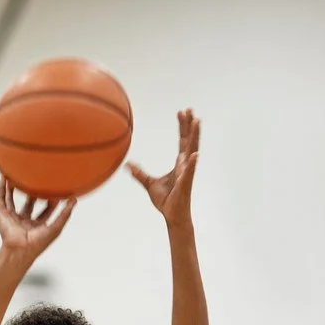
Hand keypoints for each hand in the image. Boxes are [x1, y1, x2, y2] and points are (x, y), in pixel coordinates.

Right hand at [0, 178, 75, 261]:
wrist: (21, 249)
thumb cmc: (37, 244)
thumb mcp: (56, 227)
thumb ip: (65, 214)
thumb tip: (74, 201)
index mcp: (36, 226)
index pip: (45, 211)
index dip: (51, 201)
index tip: (56, 190)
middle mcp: (24, 222)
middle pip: (29, 204)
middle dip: (33, 193)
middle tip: (39, 181)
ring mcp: (12, 218)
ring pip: (12, 200)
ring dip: (14, 188)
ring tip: (17, 175)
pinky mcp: (2, 215)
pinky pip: (0, 199)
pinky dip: (1, 189)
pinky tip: (4, 178)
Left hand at [127, 109, 199, 228]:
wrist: (172, 216)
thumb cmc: (166, 201)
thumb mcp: (149, 184)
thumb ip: (139, 173)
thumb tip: (127, 165)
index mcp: (178, 163)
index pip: (182, 141)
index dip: (182, 126)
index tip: (181, 112)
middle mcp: (185, 165)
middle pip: (188, 141)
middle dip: (189, 125)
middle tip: (189, 109)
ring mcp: (187, 173)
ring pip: (192, 151)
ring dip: (195, 136)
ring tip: (197, 121)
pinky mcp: (185, 184)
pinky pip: (189, 172)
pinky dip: (192, 163)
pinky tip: (195, 154)